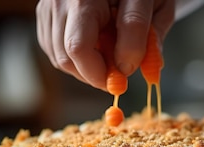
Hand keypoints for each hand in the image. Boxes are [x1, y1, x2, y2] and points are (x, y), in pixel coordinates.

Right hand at [36, 0, 175, 90]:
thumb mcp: (158, 6)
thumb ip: (142, 37)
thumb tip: (124, 70)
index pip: (80, 48)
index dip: (102, 74)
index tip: (122, 82)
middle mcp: (61, 0)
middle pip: (67, 56)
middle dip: (94, 74)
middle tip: (118, 74)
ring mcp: (49, 6)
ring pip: (58, 57)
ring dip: (85, 68)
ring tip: (110, 55)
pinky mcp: (46, 13)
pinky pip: (54, 49)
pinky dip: (76, 58)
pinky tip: (96, 48)